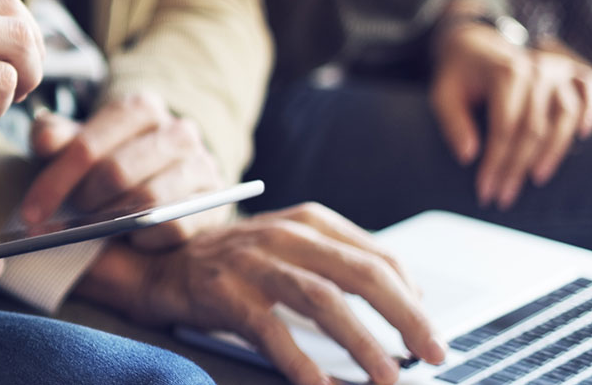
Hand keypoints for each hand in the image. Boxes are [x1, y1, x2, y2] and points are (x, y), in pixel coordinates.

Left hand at [18, 93, 229, 249]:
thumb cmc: (110, 161)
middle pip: (116, 174)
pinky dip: (145, 238)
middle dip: (83, 202)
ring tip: (95, 229)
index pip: (87, 146)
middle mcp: (177, 131)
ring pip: (147, 200)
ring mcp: (201, 165)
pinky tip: (130, 239)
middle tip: (66, 221)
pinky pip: (174, 226)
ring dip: (113, 222)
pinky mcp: (214, 201)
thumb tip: (45, 140)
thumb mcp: (78, 145)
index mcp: (139, 109)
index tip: (30, 213)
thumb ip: (55, 137)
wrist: (166, 179)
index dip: (54, 182)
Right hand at [87, 203, 442, 384]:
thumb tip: (411, 296)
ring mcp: (253, 263)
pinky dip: (300, 360)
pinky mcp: (224, 293)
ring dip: (362, 343)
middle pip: (361, 275)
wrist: (159, 264)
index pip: (378, 257)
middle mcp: (285, 236)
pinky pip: (271, 330)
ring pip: (324, 301)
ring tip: (386, 376)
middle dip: (406, 318)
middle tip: (433, 352)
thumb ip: (342, 264)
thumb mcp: (291, 249)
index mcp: (310, 222)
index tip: (433, 333)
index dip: (412, 299)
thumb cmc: (234, 264)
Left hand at [432, 20, 591, 209]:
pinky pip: (591, 88)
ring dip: (554, 151)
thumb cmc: (458, 77)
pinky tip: (584, 135)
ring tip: (537, 179)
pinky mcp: (571, 69)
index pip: (505, 128)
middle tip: (504, 198)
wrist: (474, 46)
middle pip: (534, 128)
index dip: (496, 163)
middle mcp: (536, 69)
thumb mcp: (442, 96)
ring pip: (565, 114)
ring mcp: (557, 68)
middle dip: (518, 167)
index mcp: (504, 73)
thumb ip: (453, 123)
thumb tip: (469, 157)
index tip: (486, 191)